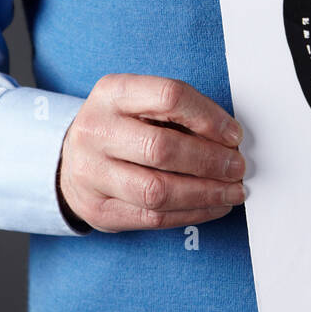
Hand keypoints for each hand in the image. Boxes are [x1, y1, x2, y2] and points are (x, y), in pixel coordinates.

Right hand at [56, 74, 245, 230]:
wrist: (74, 158)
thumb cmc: (121, 126)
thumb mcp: (141, 102)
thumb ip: (180, 112)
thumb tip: (229, 138)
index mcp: (112, 93)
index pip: (168, 96)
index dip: (208, 117)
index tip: (233, 134)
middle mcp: (95, 131)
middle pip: (161, 148)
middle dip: (210, 161)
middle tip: (237, 166)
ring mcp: (91, 173)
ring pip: (157, 191)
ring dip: (205, 194)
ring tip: (232, 191)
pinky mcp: (97, 210)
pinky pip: (152, 218)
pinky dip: (191, 213)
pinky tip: (212, 206)